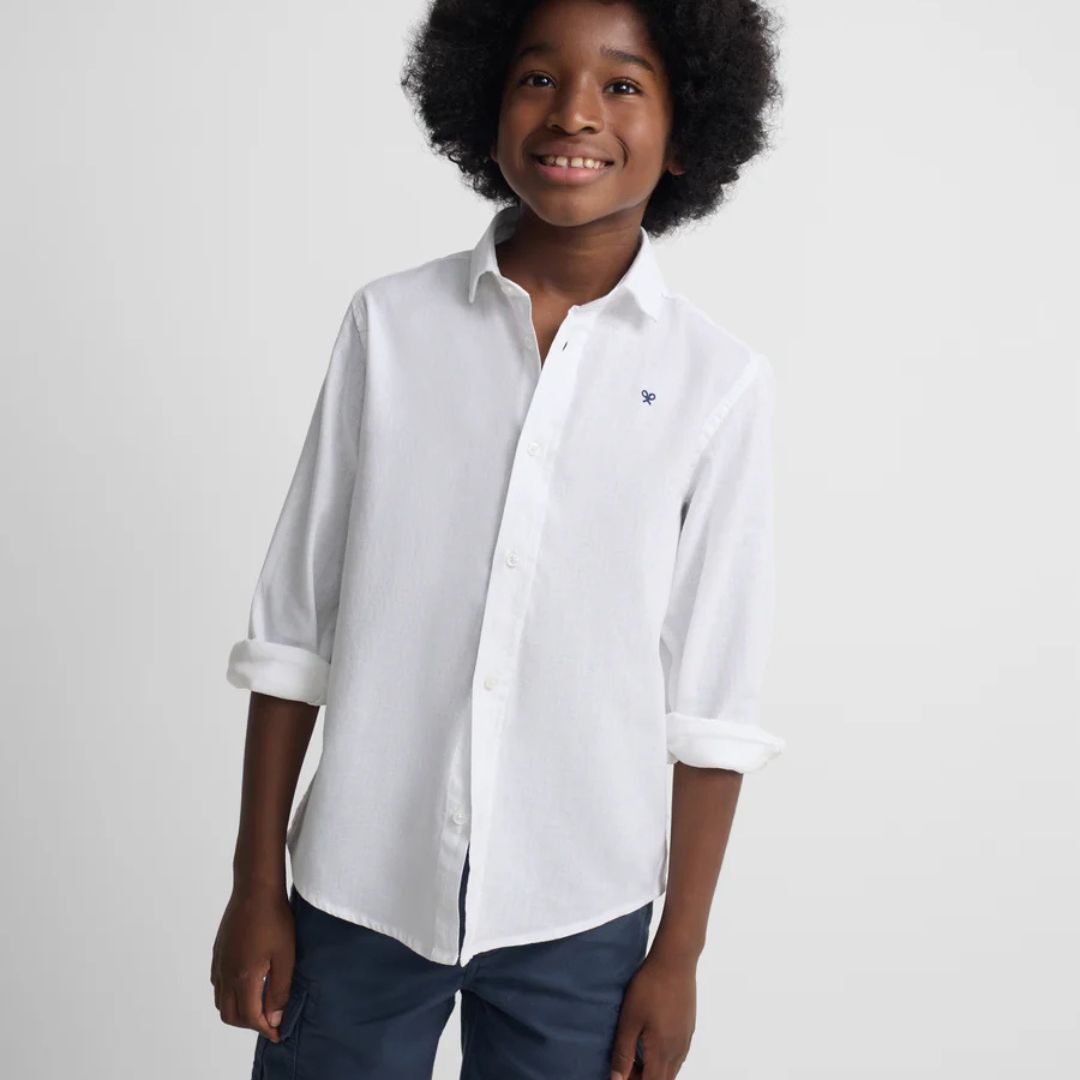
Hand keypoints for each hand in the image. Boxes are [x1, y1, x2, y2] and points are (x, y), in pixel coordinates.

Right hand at [210, 885, 295, 1043]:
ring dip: (238, 1009)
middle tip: (269, 1020)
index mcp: (243, 977)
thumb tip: (273, 1018)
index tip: (278, 1032)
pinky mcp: (218, 952)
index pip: (250, 1017)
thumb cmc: (275, 919)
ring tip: (260, 1004)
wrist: (255, 889)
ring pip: (221, 1001)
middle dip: (249, 1023)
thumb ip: (279, 990)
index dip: (265, 1029)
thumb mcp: (286, 956)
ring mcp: (219, 962)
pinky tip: (247, 984)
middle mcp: (225, 974)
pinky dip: (229, 994)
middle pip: (230, 1015)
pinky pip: (217, 984)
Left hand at [609, 952, 695, 1078]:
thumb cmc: (650, 987)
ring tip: (634, 1057)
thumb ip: (623, 1052)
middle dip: (643, 1079)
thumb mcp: (629, 1020)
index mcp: (662, 1051)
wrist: (675, 961)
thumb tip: (617, 1079)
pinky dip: (663, 1059)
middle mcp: (678, 1051)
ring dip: (653, 1070)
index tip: (620, 1076)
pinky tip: (650, 1043)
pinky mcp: (688, 1029)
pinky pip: (677, 1056)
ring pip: (672, 1069)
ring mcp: (686, 1040)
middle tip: (625, 1068)